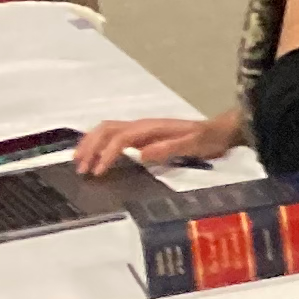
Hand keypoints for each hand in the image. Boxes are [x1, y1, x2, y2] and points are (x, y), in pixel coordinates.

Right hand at [73, 109, 239, 176]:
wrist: (219, 132)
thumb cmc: (207, 139)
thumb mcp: (192, 145)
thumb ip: (169, 148)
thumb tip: (141, 154)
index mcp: (150, 128)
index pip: (120, 139)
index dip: (107, 154)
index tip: (99, 172)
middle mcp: (142, 126)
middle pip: (106, 130)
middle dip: (90, 147)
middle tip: (80, 168)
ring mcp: (141, 130)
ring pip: (107, 130)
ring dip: (90, 144)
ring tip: (79, 162)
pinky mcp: (142, 136)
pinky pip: (114, 136)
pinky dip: (99, 144)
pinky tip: (94, 156)